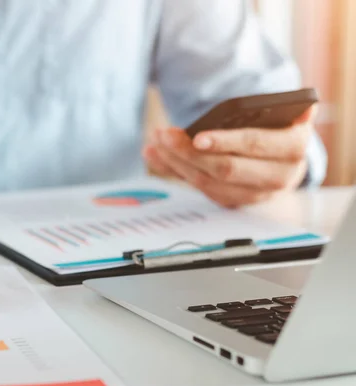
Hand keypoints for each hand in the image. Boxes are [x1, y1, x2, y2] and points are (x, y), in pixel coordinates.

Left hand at [143, 106, 315, 207]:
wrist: (282, 158)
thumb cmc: (275, 127)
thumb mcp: (277, 114)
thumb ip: (278, 110)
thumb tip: (307, 107)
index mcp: (293, 146)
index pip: (254, 144)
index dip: (224, 142)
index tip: (196, 137)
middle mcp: (280, 175)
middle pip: (226, 168)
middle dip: (189, 152)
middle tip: (163, 136)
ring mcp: (257, 194)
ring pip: (209, 182)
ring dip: (175, 161)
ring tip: (155, 143)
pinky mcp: (236, 202)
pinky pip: (202, 189)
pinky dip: (175, 170)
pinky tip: (156, 155)